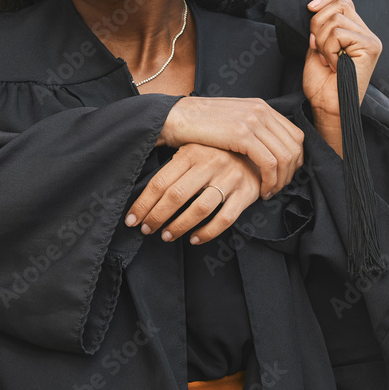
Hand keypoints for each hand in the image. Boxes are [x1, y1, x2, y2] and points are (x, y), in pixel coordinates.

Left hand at [125, 144, 262, 244]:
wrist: (256, 151)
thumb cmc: (216, 154)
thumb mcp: (192, 150)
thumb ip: (171, 165)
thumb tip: (139, 187)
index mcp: (191, 152)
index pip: (160, 182)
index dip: (143, 204)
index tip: (132, 220)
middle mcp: (210, 163)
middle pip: (176, 196)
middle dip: (157, 216)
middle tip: (147, 229)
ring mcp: (230, 178)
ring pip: (199, 209)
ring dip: (179, 226)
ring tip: (166, 236)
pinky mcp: (246, 193)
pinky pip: (224, 219)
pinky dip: (208, 233)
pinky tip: (195, 239)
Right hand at [159, 97, 303, 198]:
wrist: (175, 118)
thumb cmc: (199, 126)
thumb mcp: (232, 122)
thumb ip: (252, 130)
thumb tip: (267, 151)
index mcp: (261, 106)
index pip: (295, 135)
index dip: (295, 160)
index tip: (283, 176)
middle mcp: (261, 110)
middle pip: (295, 146)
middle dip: (291, 172)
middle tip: (278, 188)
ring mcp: (253, 121)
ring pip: (285, 156)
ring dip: (281, 180)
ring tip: (269, 192)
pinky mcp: (242, 134)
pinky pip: (269, 163)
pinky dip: (270, 180)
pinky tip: (261, 191)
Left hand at [303, 0, 381, 119]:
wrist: (327, 106)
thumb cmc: (322, 83)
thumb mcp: (317, 48)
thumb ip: (320, 28)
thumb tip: (315, 7)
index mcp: (355, 33)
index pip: (343, 2)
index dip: (325, 0)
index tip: (310, 7)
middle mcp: (367, 34)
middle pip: (339, 5)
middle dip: (318, 23)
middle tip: (317, 47)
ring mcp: (370, 40)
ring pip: (335, 20)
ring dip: (322, 41)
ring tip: (327, 60)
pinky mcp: (370, 47)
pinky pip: (338, 34)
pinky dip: (328, 49)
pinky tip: (334, 64)